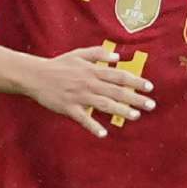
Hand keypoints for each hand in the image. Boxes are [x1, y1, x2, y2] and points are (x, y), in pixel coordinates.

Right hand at [28, 47, 155, 137]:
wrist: (35, 75)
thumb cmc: (58, 65)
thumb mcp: (78, 54)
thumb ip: (98, 54)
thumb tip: (117, 57)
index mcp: (92, 70)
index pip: (119, 76)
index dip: (136, 81)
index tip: (150, 87)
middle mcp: (89, 83)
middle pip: (116, 91)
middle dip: (135, 98)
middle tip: (151, 105)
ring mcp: (79, 96)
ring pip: (104, 104)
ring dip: (121, 110)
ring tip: (135, 116)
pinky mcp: (68, 108)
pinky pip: (82, 118)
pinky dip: (92, 126)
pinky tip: (103, 133)